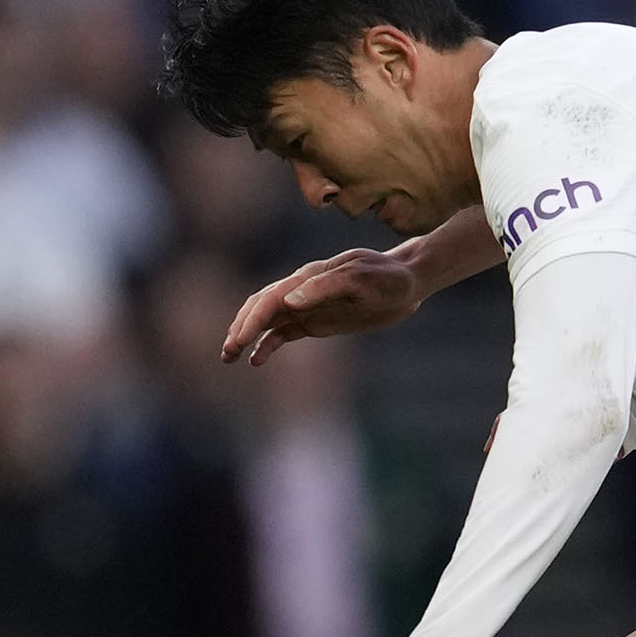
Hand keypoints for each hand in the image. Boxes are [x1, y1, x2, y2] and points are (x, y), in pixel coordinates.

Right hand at [222, 247, 423, 365]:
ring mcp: (307, 305)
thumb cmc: (387, 278)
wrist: (408, 282)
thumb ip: (326, 287)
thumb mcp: (361, 280)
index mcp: (308, 277)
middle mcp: (302, 290)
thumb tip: (290, 300)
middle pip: (261, 307)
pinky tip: (256, 358)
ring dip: (247, 336)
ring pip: (267, 320)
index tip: (240, 340)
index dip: (253, 319)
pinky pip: (285, 332)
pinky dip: (268, 344)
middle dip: (241, 328)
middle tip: (227, 351)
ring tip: (229, 356)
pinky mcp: (316, 320)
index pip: (271, 298)